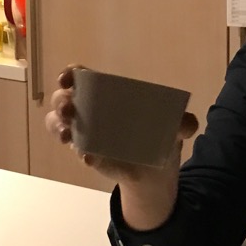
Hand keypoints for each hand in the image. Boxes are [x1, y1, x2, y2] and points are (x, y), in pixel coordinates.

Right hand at [43, 66, 198, 182]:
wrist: (154, 172)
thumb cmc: (159, 137)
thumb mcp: (174, 128)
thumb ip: (183, 123)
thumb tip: (187, 123)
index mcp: (108, 94)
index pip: (81, 76)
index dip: (70, 73)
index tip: (68, 77)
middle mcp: (90, 108)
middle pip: (64, 97)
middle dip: (61, 100)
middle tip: (70, 108)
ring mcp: (84, 131)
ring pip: (58, 122)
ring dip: (58, 125)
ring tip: (68, 135)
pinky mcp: (85, 152)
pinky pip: (73, 148)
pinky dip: (78, 151)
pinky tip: (88, 157)